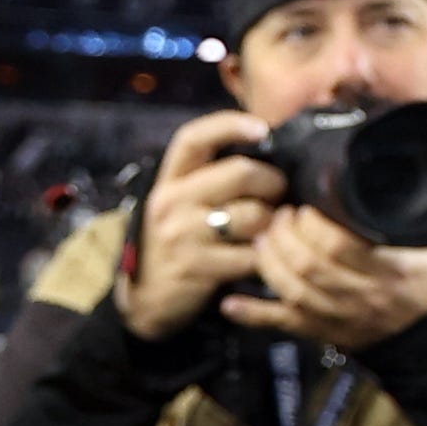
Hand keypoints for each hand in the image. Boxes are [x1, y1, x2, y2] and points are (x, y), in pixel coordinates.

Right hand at [128, 113, 281, 339]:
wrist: (146, 300)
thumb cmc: (181, 242)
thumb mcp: (184, 204)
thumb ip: (216, 178)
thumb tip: (270, 151)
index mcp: (169, 180)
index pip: (193, 138)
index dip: (229, 125)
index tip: (262, 128)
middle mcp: (170, 201)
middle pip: (241, 172)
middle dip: (274, 182)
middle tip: (279, 196)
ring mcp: (181, 234)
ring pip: (254, 215)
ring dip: (275, 223)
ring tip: (272, 230)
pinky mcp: (195, 266)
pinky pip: (253, 254)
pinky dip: (267, 257)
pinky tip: (264, 259)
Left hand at [220, 203, 426, 351]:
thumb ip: (426, 211)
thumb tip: (413, 167)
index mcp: (393, 269)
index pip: (339, 244)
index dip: (313, 223)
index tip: (306, 204)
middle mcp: (364, 295)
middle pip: (308, 265)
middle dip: (285, 236)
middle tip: (279, 215)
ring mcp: (341, 317)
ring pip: (291, 291)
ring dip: (268, 263)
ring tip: (262, 239)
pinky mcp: (325, 333)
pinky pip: (283, 325)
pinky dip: (253, 314)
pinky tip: (231, 301)